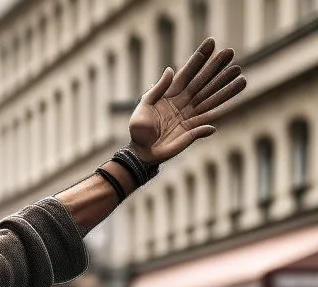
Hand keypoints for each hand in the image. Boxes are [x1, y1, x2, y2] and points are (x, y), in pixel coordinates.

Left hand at [128, 38, 246, 164]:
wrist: (141, 152)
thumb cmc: (139, 130)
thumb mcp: (144, 106)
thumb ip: (157, 89)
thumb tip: (171, 69)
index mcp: (169, 93)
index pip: (187, 72)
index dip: (199, 58)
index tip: (212, 42)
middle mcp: (183, 101)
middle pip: (202, 81)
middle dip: (216, 67)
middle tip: (230, 52)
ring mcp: (190, 114)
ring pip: (211, 96)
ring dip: (225, 85)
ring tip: (240, 73)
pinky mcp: (194, 128)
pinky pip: (211, 114)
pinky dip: (223, 105)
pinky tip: (235, 94)